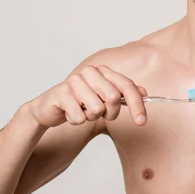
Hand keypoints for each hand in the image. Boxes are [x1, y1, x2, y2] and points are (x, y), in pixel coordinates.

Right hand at [29, 65, 147, 127]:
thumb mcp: (104, 99)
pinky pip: (79, 117)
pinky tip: (69, 113)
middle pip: (113, 98)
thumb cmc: (80, 102)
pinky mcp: (61, 93)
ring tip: (82, 111)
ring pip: (96, 109)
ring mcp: (74, 81)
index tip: (142, 122)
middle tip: (99, 113)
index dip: (137, 105)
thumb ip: (123, 94)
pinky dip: (76, 121)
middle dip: (110, 113)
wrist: (50, 108)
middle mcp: (89, 72)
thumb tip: (144, 92)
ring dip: (90, 117)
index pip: (127, 86)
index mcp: (102, 71)